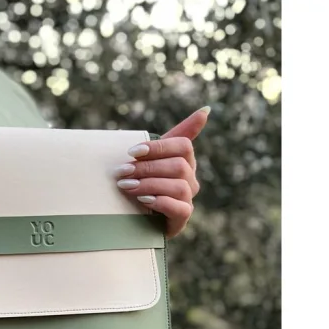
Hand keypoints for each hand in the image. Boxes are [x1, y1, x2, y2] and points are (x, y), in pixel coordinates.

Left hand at [114, 106, 209, 238]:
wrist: (135, 218)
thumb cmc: (143, 184)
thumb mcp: (152, 159)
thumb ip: (170, 137)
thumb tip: (206, 110)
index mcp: (184, 160)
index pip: (183, 145)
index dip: (159, 147)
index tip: (132, 152)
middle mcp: (190, 179)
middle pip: (178, 166)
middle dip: (147, 167)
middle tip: (122, 171)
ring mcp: (188, 199)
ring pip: (178, 186)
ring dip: (150, 184)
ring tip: (127, 186)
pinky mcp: (182, 218)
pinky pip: (179, 208)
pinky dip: (161, 202)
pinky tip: (143, 201)